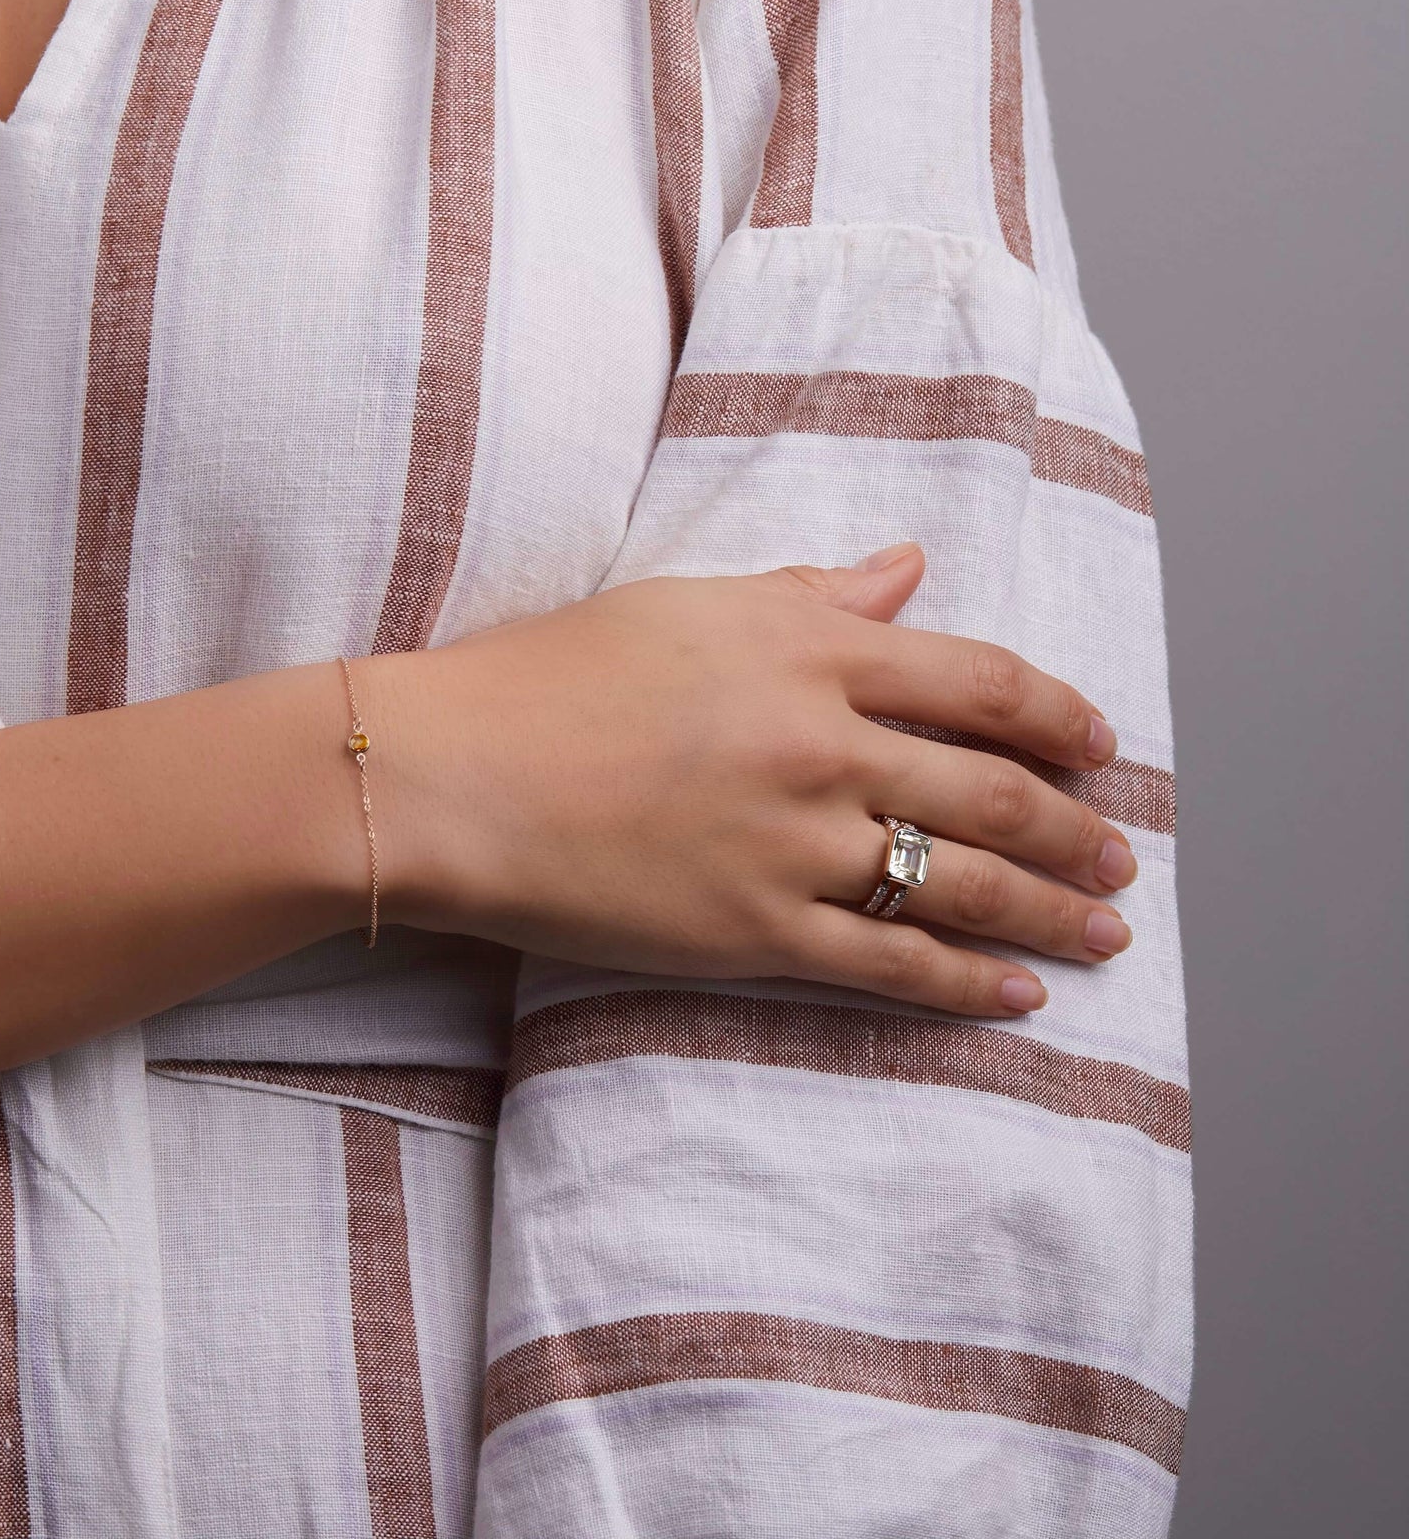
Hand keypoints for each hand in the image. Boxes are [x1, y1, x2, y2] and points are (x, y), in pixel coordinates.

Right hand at [362, 544, 1136, 1018]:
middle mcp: (823, 743)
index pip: (981, 681)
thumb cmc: (553, 674)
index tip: (1101, 746)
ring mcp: (793, 843)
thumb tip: (907, 573)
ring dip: (1050, 912)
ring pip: (961, 886)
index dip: (1059, 717)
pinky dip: (964, 983)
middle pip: (994, 791)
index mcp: (811, 647)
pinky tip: (1018, 997)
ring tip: (1104, 933)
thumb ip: (811, 593)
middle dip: (1076, 832)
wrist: (450, 773)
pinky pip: (887, 963)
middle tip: (1119, 859)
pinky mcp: (753, 931)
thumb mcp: (688, 605)